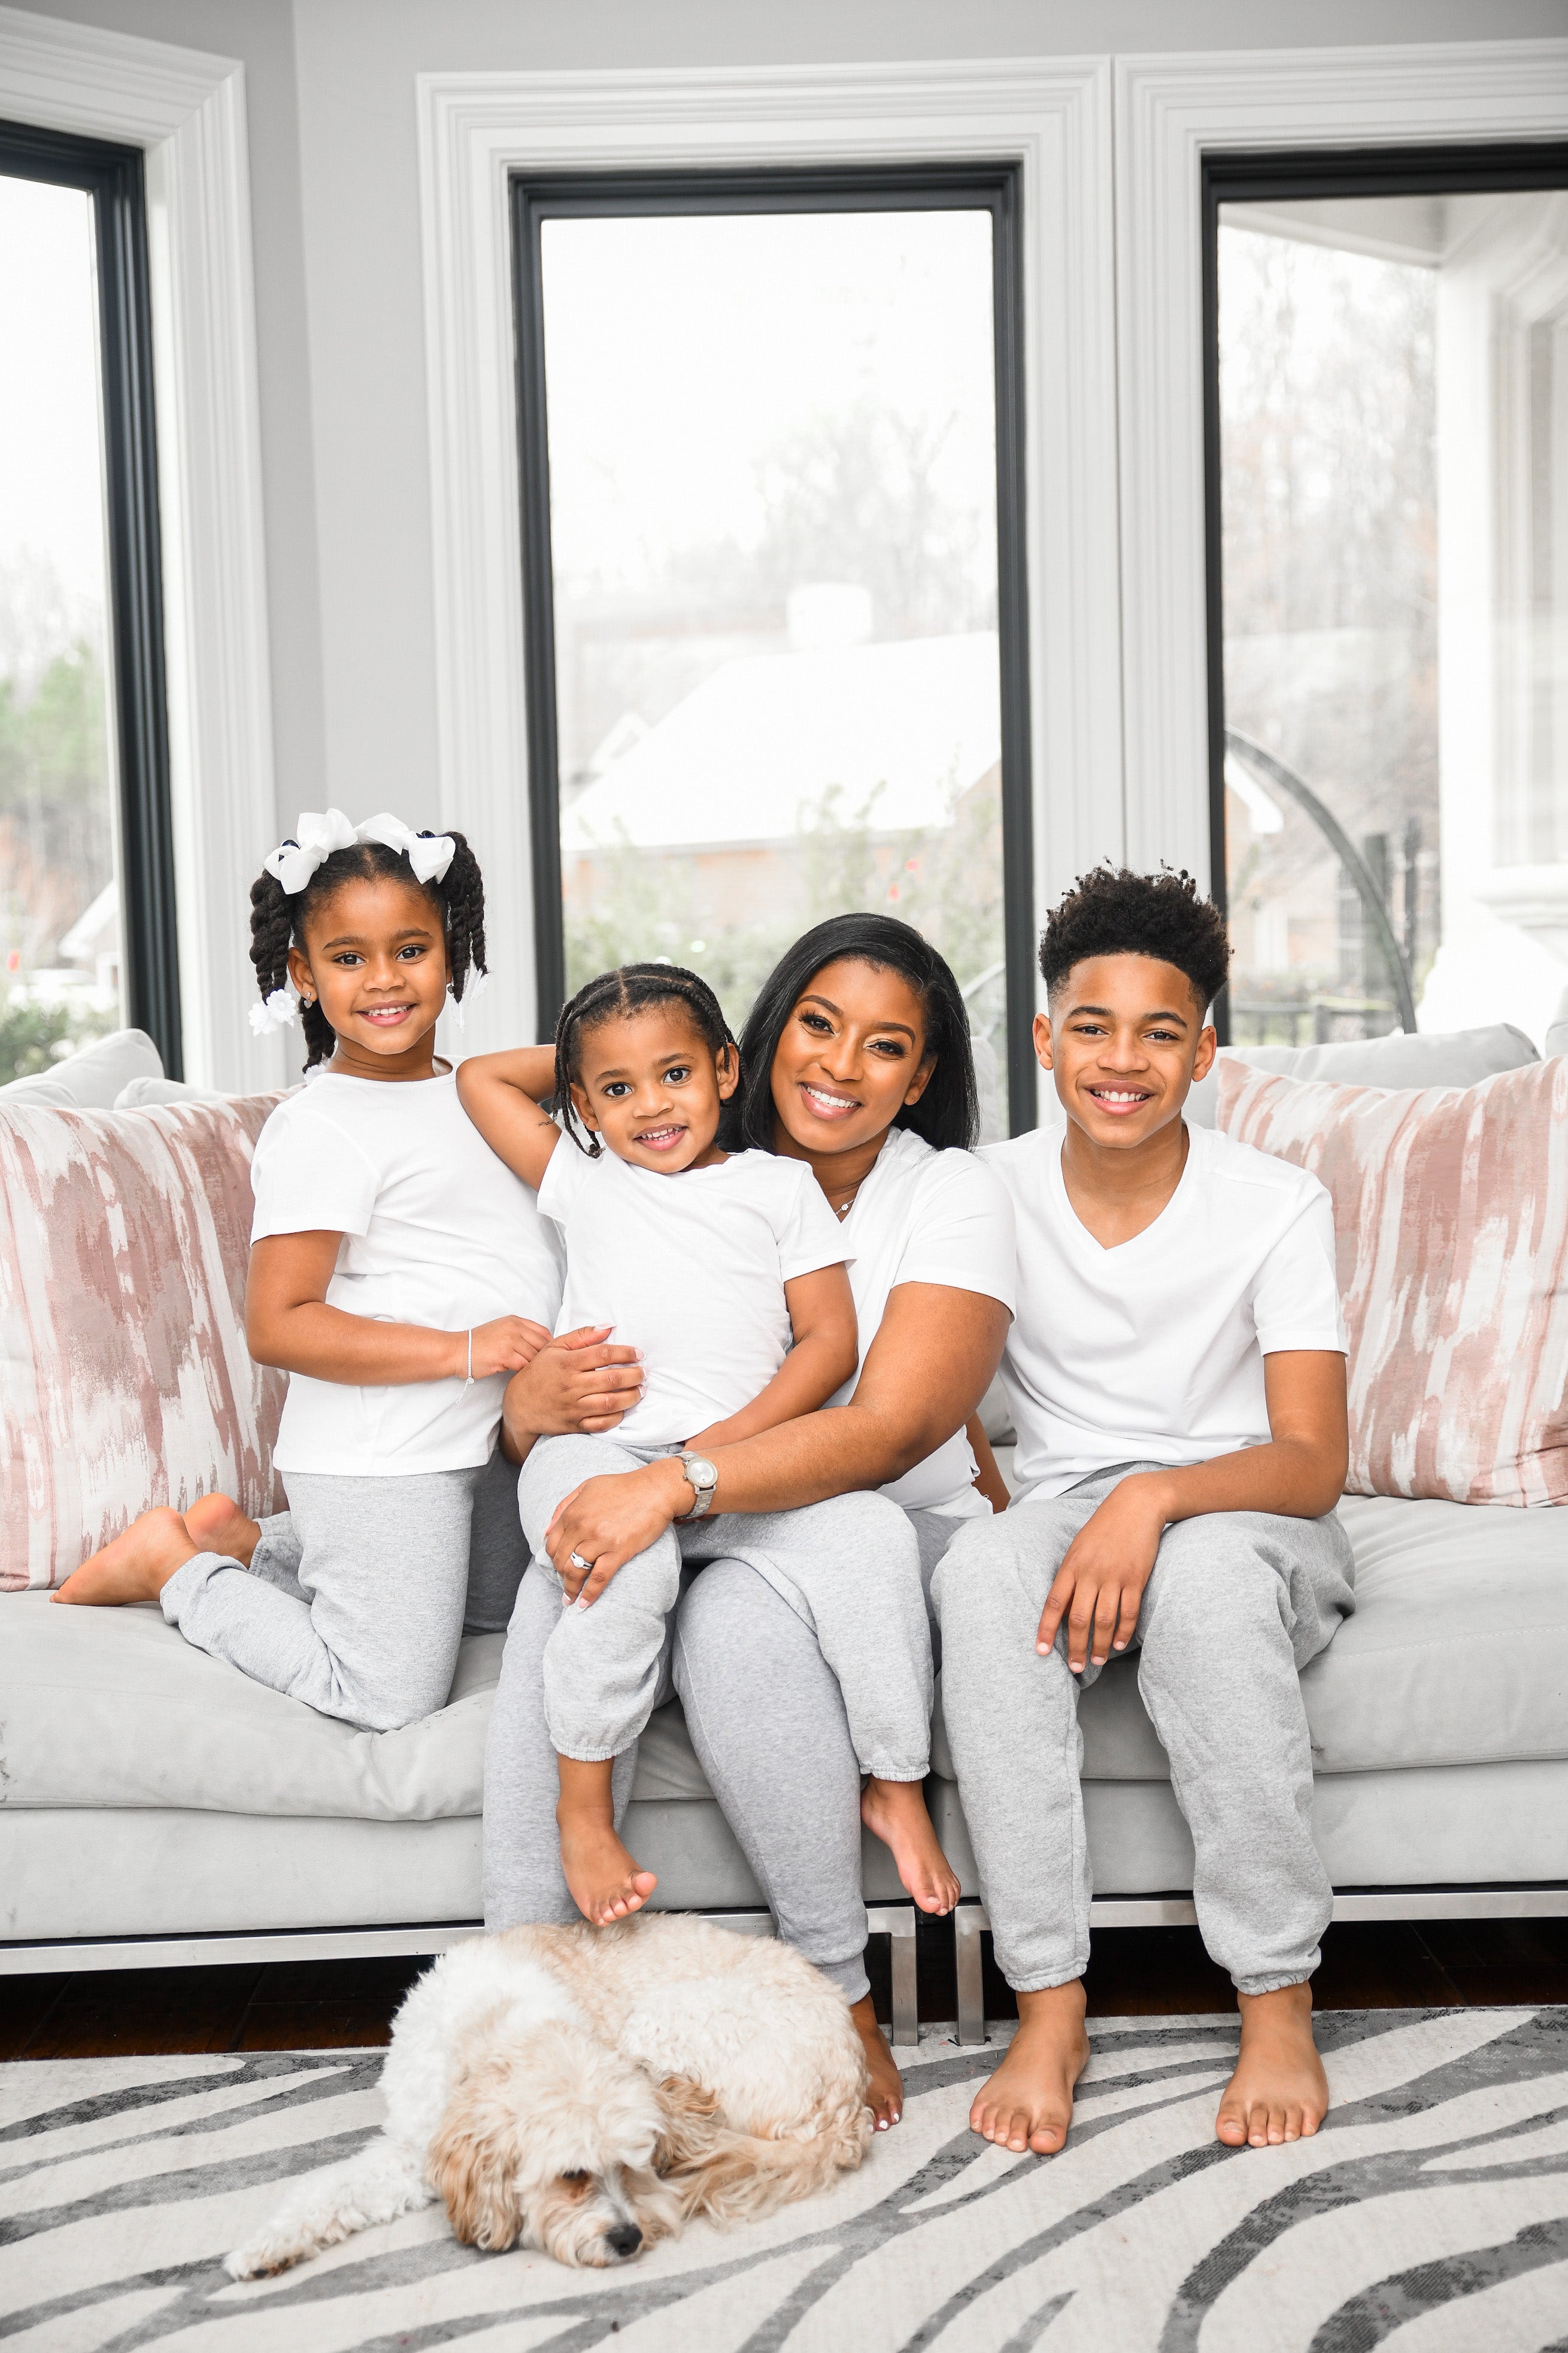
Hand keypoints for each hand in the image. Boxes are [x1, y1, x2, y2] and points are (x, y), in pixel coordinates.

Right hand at [465, 1316, 554, 1378]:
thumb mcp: (500, 1329)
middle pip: (541, 1344)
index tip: (553, 1356)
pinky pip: (524, 1366)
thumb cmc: (478, 1343)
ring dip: (535, 1367)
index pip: (543, 1331)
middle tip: (547, 1370)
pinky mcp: (504, 1355)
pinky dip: (525, 1373)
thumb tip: (539, 1346)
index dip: (551, 1345)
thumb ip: (519, 1333)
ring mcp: (509, 1341)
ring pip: (534, 1356)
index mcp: (514, 1321)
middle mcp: (514, 1328)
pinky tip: (522, 1377)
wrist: (457, 1351)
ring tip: (535, 1376)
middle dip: (546, 1358)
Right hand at [501, 1326, 643, 1451]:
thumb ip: (582, 1336)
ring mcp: (573, 1407)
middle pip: (611, 1379)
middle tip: (643, 1372)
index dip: (626, 1353)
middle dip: (634, 1375)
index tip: (638, 1354)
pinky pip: (601, 1424)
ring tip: (640, 1390)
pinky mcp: (575, 1425)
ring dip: (631, 1396)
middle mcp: (571, 1386)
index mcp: (567, 1363)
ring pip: (610, 1403)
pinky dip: (617, 1417)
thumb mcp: (554, 1348)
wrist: (519, 1406)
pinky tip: (624, 1408)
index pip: (603, 1354)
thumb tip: (608, 1327)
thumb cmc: (539, 1372)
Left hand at [548, 1458, 690, 1605]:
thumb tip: (546, 1531)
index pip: (552, 1544)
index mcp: (573, 1512)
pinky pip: (599, 1577)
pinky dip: (590, 1593)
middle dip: (561, 1576)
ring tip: (570, 1600)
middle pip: (561, 1560)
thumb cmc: (624, 1487)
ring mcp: (600, 1540)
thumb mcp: (587, 1487)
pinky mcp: (619, 1551)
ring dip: (570, 1589)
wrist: (656, 1489)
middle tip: (566, 1585)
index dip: (552, 1559)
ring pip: (575, 1571)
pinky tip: (584, 1603)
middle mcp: (582, 1527)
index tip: (558, 1567)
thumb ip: (564, 1506)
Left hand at [1036, 1474, 1169, 1672]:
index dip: (1046, 1630)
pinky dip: (1123, 1632)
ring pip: (1104, 1621)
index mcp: (1071, 1565)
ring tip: (1096, 1661)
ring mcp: (1114, 1577)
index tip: (1041, 1651)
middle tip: (1075, 1667)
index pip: (1054, 1604)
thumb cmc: (1103, 1527)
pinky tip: (1118, 1644)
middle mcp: (1091, 1573)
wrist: (1136, 1506)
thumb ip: (1071, 1575)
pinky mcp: (1136, 1579)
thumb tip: (1063, 1606)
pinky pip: (1128, 1612)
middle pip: (1079, 1619)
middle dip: (1075, 1647)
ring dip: (1099, 1645)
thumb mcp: (1079, 1547)